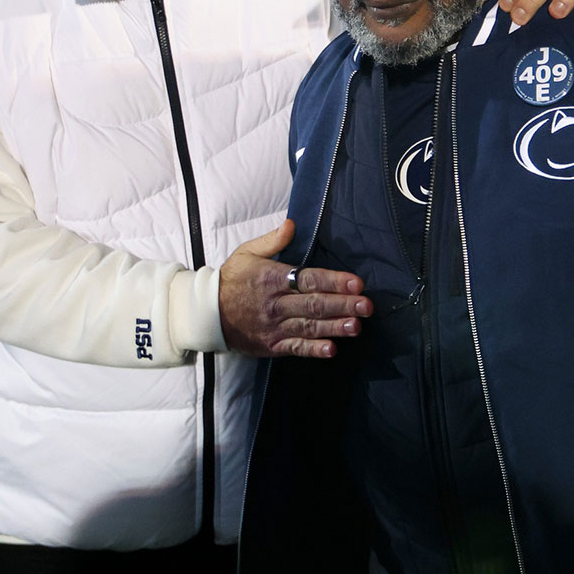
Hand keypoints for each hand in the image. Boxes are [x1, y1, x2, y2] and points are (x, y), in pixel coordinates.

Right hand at [217, 219, 371, 357]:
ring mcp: (274, 327)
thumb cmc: (232, 280)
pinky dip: (313, 349)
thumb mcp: (247, 252)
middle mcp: (275, 304)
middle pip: (314, 304)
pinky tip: (331, 349)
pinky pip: (295, 348)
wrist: (206, 313)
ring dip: (335, 327)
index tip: (356, 283)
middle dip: (343, 305)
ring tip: (357, 326)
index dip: (334, 281)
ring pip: (309, 327)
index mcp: (272, 279)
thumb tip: (292, 224)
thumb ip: (272, 240)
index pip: (308, 279)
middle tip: (367, 306)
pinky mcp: (272, 345)